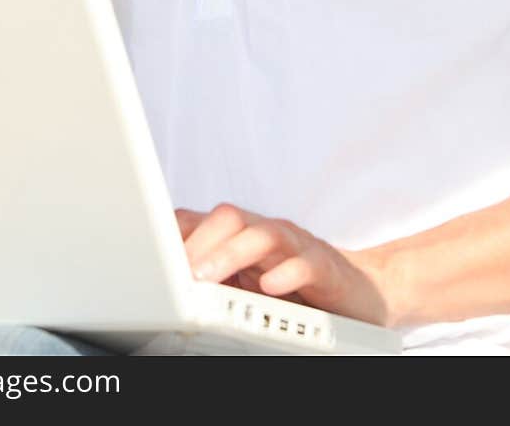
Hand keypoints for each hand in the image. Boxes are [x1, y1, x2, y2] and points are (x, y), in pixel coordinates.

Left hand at [175, 203, 389, 325]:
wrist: (361, 292)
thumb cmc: (296, 285)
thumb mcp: (246, 281)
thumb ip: (212, 275)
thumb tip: (166, 283)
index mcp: (240, 235)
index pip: (199, 220)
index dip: (173, 235)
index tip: (148, 259)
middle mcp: (266, 233)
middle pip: (229, 217)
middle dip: (199, 243)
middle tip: (176, 274)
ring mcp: (297, 247)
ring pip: (263, 234)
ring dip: (231, 254)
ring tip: (206, 277)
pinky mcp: (326, 268)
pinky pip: (306, 263)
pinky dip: (287, 272)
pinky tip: (270, 287)